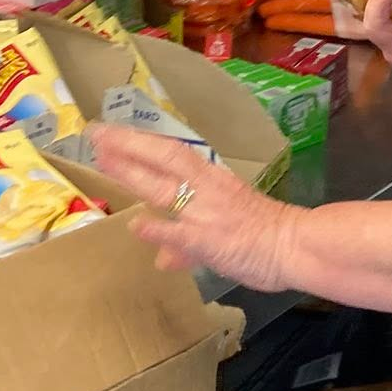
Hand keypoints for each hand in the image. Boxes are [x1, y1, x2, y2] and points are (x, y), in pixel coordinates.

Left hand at [97, 125, 301, 290]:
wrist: (296, 245)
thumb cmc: (268, 232)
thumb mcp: (226, 228)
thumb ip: (187, 242)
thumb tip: (164, 256)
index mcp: (212, 179)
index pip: (170, 154)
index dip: (140, 143)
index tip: (111, 134)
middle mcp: (206, 189)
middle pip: (162, 160)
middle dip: (126, 146)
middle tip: (95, 134)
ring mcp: (206, 213)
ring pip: (164, 187)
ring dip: (132, 171)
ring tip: (103, 158)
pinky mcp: (209, 240)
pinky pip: (179, 233)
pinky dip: (158, 228)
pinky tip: (135, 224)